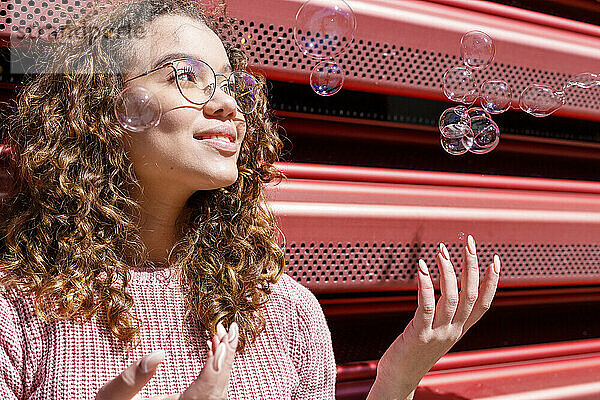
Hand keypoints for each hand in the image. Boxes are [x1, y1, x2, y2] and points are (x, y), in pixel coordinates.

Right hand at [96, 321, 238, 399]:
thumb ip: (130, 379)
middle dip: (225, 358)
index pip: (205, 391)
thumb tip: (159, 354)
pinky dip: (214, 371)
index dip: (217, 366)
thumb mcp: (111, 397)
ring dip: (221, 362)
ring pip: (217, 391)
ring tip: (221, 335)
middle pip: (217, 390)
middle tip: (230, 329)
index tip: (223, 341)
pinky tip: (213, 350)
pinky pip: (210, 392)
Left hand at [368, 235, 500, 399]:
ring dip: (449, 271)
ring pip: (452, 298)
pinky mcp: (420, 334)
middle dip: (471, 265)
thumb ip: (442, 315)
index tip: (495, 259)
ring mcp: (439, 333)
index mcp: (459, 330)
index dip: (491, 282)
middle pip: (470, 294)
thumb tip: (442, 289)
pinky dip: (427, 285)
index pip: (483, 303)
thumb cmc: (412, 353)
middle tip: (469, 242)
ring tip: (443, 250)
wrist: (399, 380)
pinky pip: (427, 306)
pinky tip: (423, 267)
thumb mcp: (434, 333)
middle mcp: (453, 331)